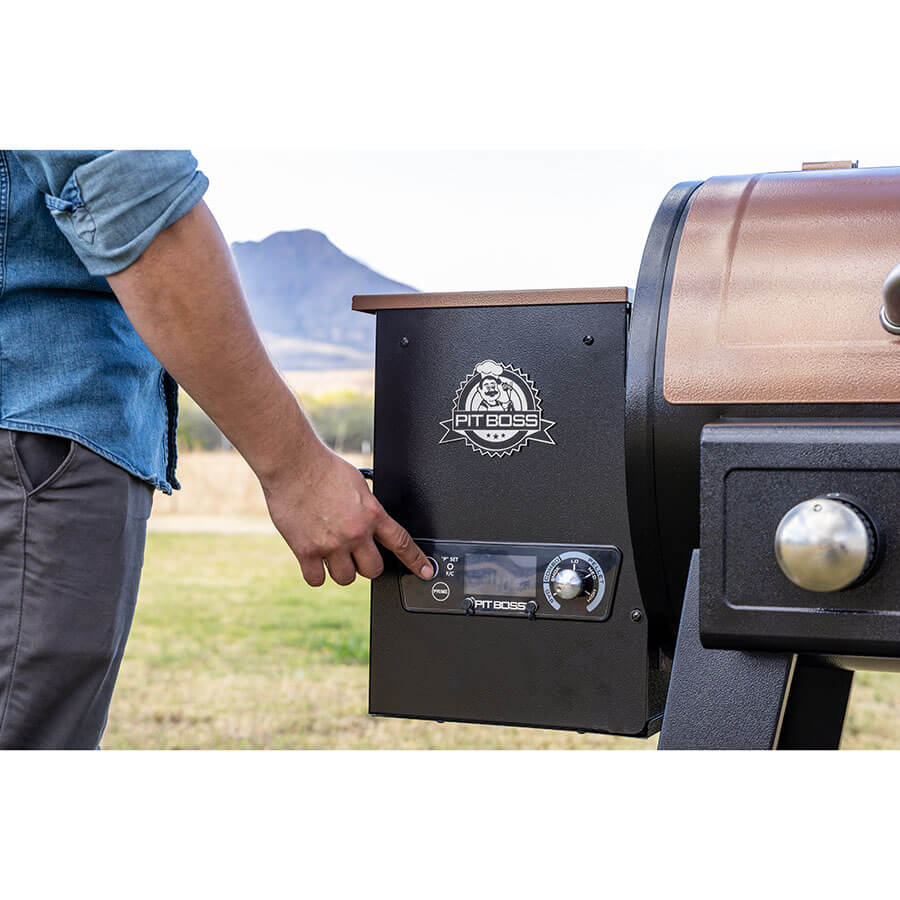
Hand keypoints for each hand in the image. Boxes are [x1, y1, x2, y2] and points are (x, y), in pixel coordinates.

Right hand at [261, 443, 434, 586]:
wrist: (293, 464)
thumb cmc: (323, 467)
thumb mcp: (359, 484)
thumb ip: (368, 507)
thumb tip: (373, 521)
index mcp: (372, 514)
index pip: (401, 543)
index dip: (416, 561)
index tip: (425, 572)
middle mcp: (355, 533)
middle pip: (373, 570)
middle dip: (366, 565)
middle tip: (355, 554)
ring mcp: (331, 544)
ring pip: (345, 578)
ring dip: (340, 570)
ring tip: (331, 553)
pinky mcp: (306, 551)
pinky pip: (316, 579)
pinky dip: (316, 573)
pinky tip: (313, 559)